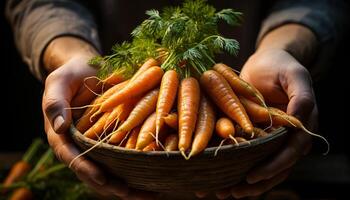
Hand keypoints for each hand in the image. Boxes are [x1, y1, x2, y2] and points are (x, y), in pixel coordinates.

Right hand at [42, 37, 156, 199]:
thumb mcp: (59, 82)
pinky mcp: (112, 140)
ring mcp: (97, 145)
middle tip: (130, 193)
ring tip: (148, 193)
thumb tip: (59, 127)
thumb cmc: (71, 74)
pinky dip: (136, 168)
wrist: (87, 69)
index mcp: (63, 136)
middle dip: (111, 185)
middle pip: (93, 172)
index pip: (72, 157)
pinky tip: (153, 177)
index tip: (102, 178)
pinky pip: (123, 157)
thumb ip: (55, 102)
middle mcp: (80, 145)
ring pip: (110, 170)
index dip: (86, 169)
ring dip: (127, 185)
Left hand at [213, 49, 315, 198]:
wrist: (266, 61)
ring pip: (259, 165)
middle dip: (254, 183)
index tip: (253, 176)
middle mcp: (285, 136)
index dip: (273, 166)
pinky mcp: (253, 134)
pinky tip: (216, 176)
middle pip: (274, 167)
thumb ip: (301, 96)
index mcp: (300, 126)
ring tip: (221, 192)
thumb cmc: (281, 65)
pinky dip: (233, 165)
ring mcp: (268, 137)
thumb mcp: (294, 75)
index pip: (290, 153)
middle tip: (232, 193)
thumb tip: (299, 122)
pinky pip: (245, 153)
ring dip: (241, 182)